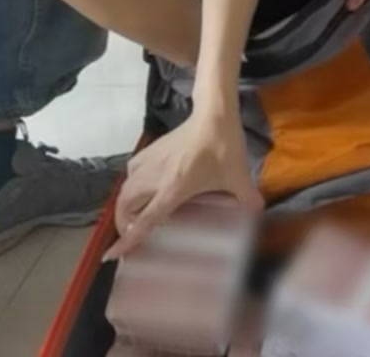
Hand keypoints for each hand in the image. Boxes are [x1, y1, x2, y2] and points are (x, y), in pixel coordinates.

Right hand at [105, 108, 262, 260]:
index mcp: (172, 190)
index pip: (144, 221)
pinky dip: (131, 181)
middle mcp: (154, 178)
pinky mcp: (152, 148)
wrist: (214, 114)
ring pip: (125, 187)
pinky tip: (142, 182)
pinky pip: (132, 169)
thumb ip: (247, 197)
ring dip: (125, 203)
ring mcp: (150, 161)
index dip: (127, 240)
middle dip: (122, 222)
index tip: (110, 255)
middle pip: (126, 205)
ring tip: (134, 212)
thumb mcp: (238, 175)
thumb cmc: (223, 147)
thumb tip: (259, 212)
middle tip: (131, 231)